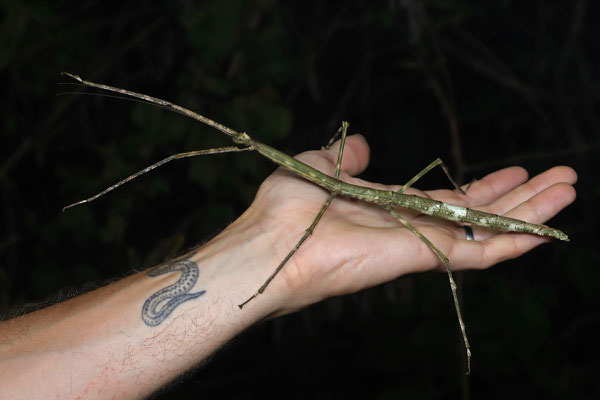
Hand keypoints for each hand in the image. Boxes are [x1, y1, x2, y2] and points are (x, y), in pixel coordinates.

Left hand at [238, 134, 576, 314]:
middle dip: (518, 198)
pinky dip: (510, 242)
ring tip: (566, 192)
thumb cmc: (286, 204)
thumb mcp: (320, 166)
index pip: (446, 200)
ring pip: (484, 231)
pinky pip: (475, 253)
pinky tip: (543, 230)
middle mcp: (409, 228)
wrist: (270, 239)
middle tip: (559, 179)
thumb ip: (347, 158)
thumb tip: (365, 145)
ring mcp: (417, 244)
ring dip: (527, 213)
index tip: (513, 172)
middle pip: (475, 214)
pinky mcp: (419, 257)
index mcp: (389, 208)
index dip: (481, 188)